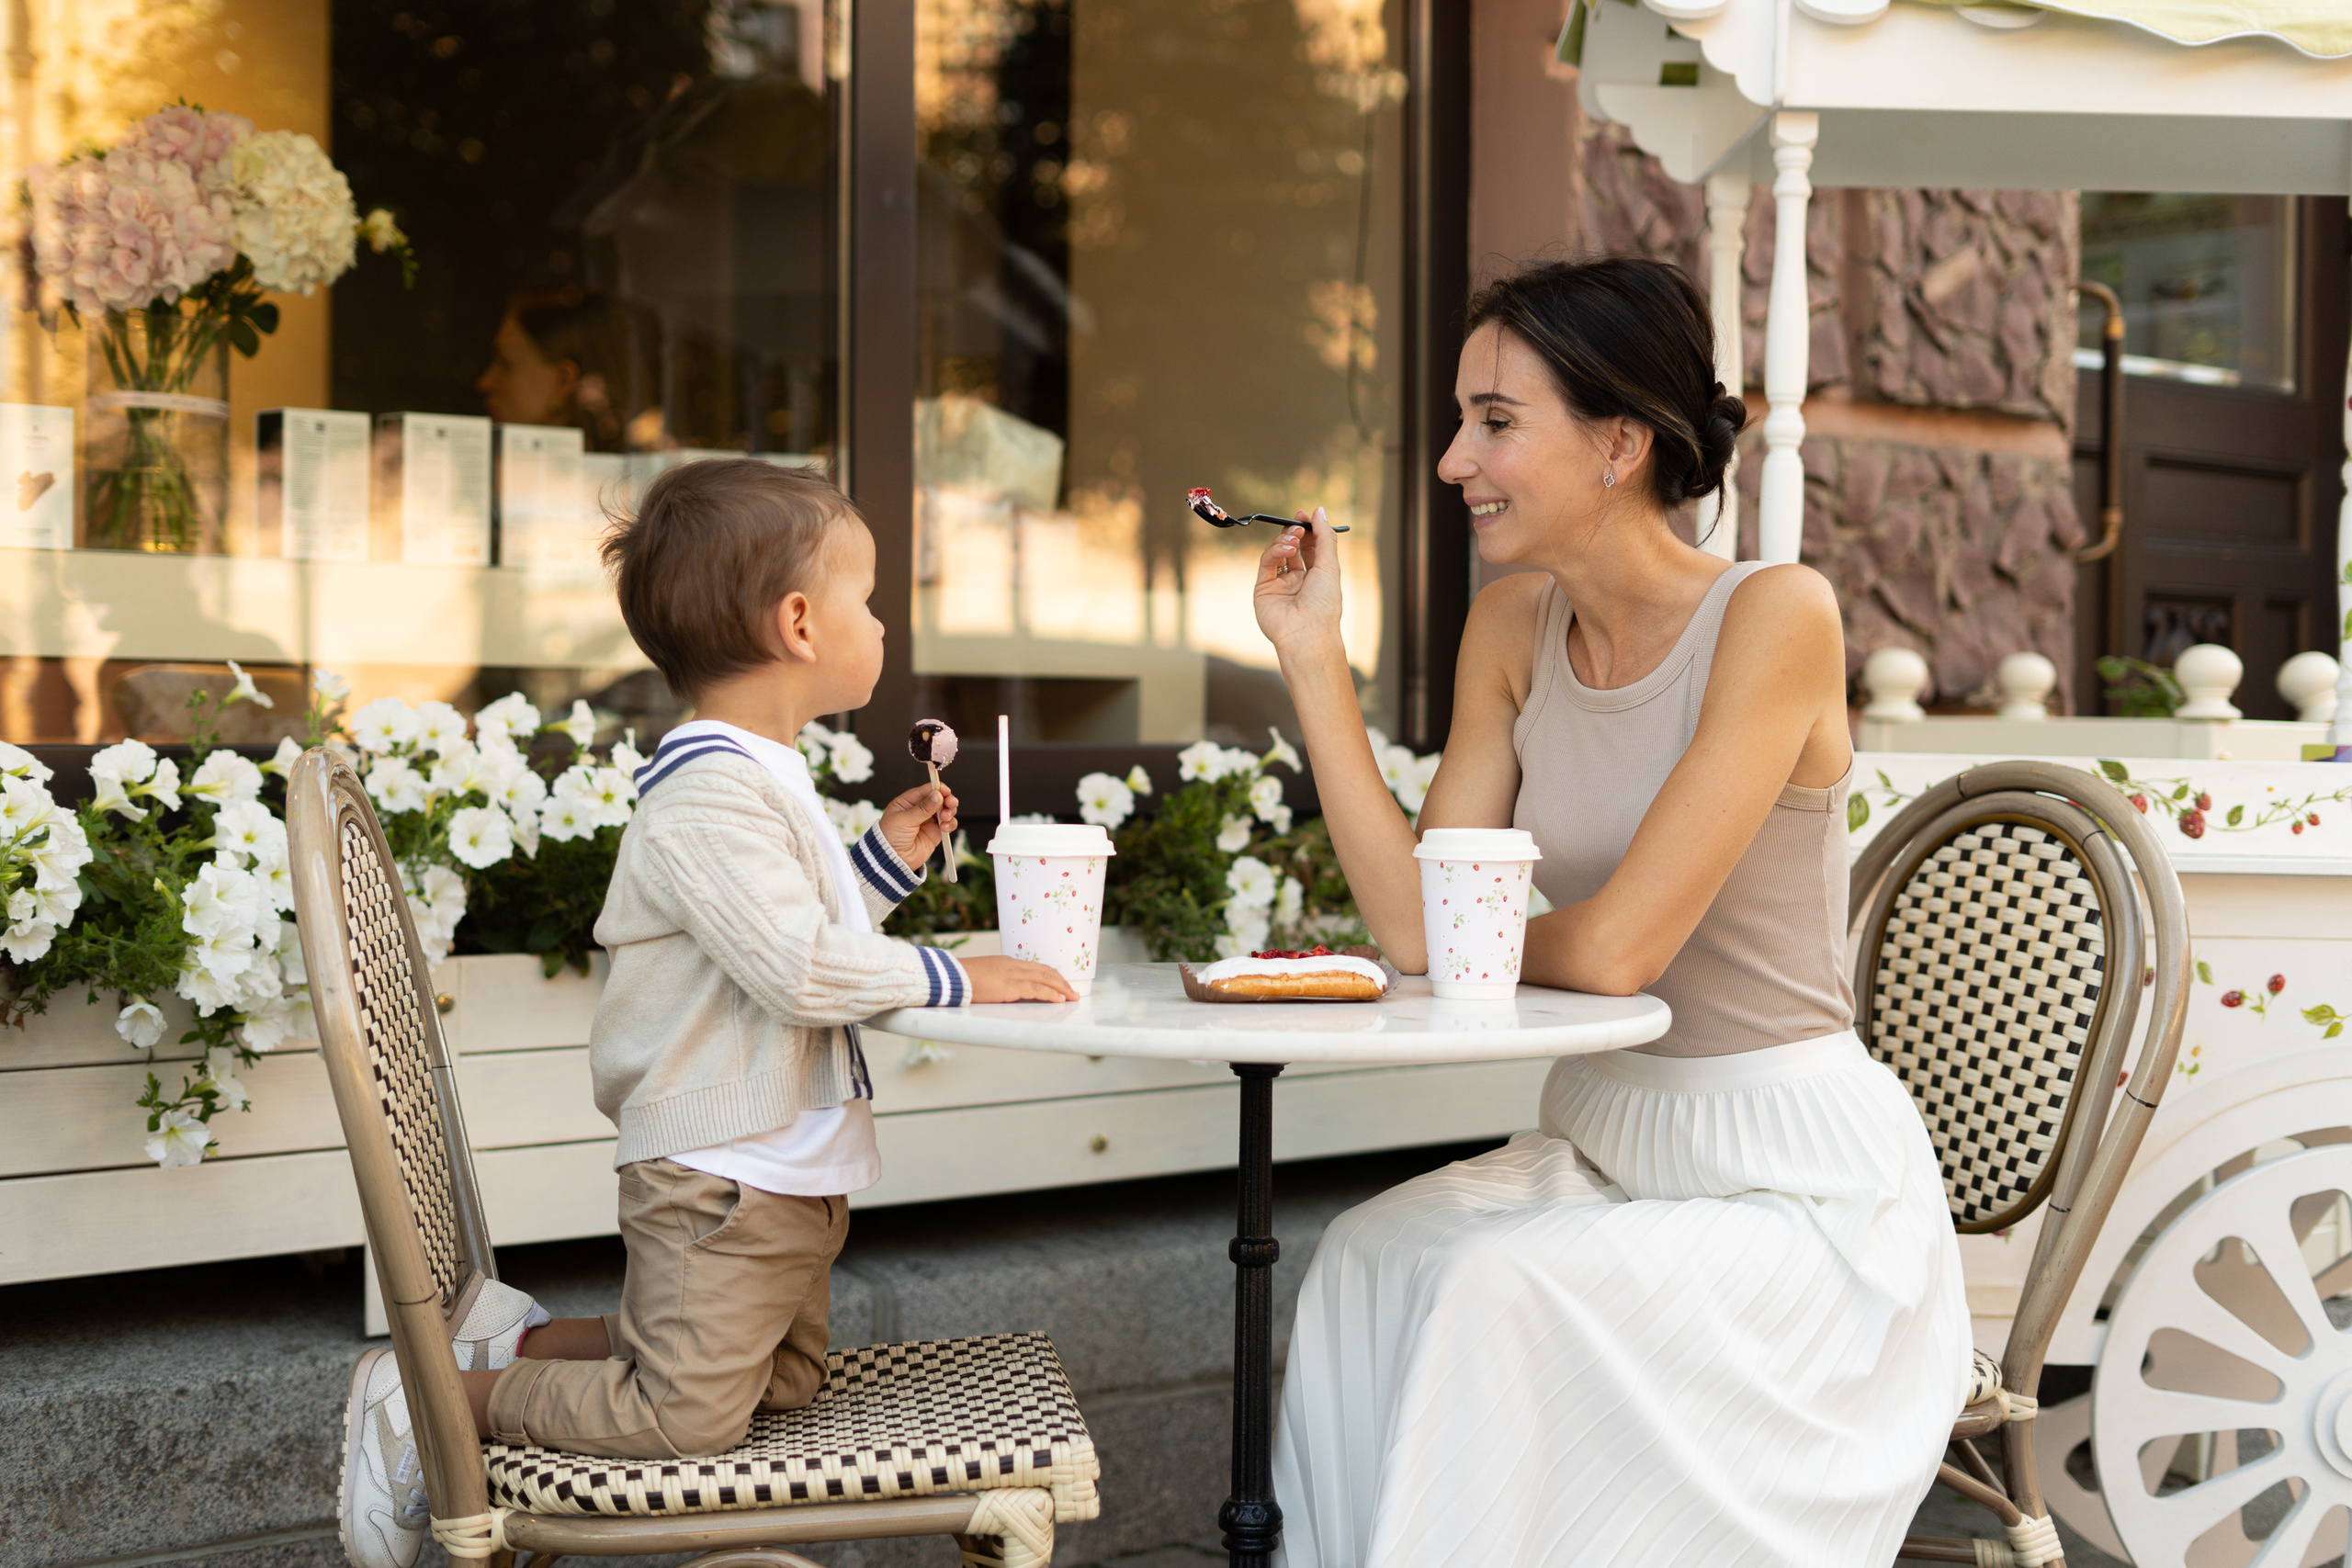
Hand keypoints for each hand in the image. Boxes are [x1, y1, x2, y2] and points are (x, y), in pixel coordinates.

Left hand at [880, 781, 956, 870]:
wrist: (893, 860)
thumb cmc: (890, 838)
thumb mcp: (904, 819)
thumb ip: (923, 808)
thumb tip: (938, 795)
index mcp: (908, 802)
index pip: (926, 790)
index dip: (937, 789)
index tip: (945, 791)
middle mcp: (920, 809)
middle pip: (939, 798)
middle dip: (947, 800)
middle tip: (951, 803)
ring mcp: (929, 821)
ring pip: (946, 810)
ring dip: (950, 812)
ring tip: (945, 818)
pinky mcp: (935, 832)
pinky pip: (948, 824)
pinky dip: (950, 824)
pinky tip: (945, 827)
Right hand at [963, 955, 1078, 1002]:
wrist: (948, 977)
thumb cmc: (959, 979)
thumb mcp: (982, 977)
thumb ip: (995, 982)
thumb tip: (1001, 991)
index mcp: (1005, 963)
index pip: (1035, 967)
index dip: (1050, 975)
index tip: (1060, 983)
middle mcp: (1012, 966)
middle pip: (1044, 971)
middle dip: (1061, 981)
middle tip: (1073, 991)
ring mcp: (1012, 975)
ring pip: (1045, 979)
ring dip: (1061, 988)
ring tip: (1072, 997)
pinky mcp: (1009, 987)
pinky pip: (1036, 990)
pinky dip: (1051, 994)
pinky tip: (1060, 1000)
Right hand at [1252, 507, 1344, 657]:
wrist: (1306, 633)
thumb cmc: (1324, 604)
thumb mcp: (1330, 566)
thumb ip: (1324, 537)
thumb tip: (1320, 511)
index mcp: (1318, 578)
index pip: (1312, 548)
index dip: (1308, 530)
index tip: (1304, 514)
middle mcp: (1299, 581)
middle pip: (1293, 548)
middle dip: (1294, 532)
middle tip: (1297, 522)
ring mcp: (1280, 584)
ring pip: (1277, 553)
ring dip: (1285, 540)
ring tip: (1294, 537)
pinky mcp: (1264, 588)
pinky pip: (1266, 563)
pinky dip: (1275, 551)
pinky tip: (1286, 548)